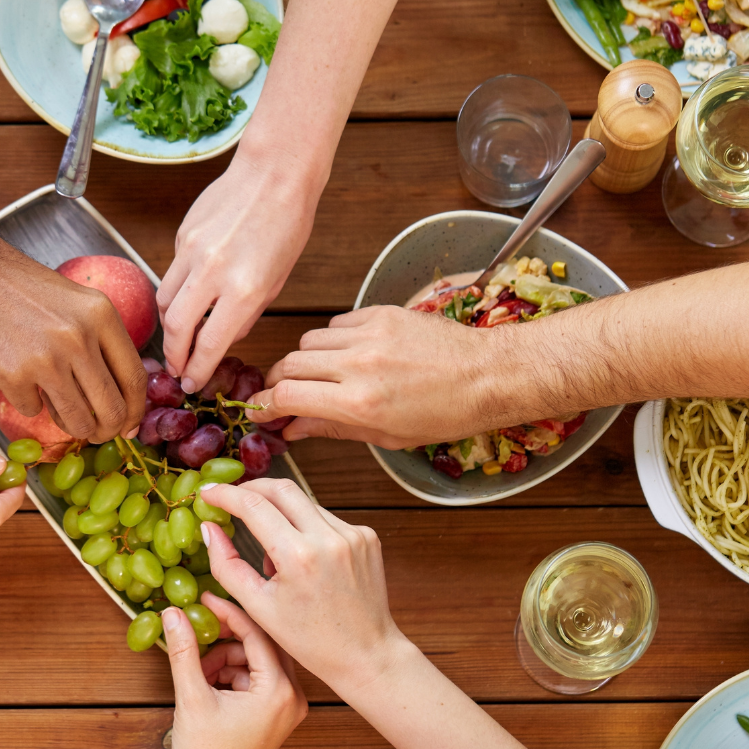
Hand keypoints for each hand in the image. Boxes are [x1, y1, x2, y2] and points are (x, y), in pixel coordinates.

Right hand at [0, 233, 145, 442]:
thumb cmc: (18, 287)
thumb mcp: (75, 302)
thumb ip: (99, 339)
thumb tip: (119, 392)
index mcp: (101, 316)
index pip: (135, 379)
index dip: (135, 411)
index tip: (128, 426)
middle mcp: (79, 337)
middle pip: (112, 408)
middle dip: (106, 430)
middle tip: (95, 432)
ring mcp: (46, 358)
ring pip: (77, 420)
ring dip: (70, 425)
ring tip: (57, 409)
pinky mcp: (12, 374)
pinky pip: (32, 410)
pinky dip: (27, 401)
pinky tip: (16, 376)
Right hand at [157, 155, 318, 393]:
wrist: (274, 172)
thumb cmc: (287, 224)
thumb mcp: (277, 280)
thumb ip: (247, 313)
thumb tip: (223, 336)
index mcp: (244, 289)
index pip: (209, 345)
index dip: (197, 370)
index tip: (192, 383)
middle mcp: (212, 272)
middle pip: (175, 328)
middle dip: (173, 355)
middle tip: (177, 368)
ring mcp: (192, 252)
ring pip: (163, 301)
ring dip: (169, 325)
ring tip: (179, 336)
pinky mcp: (181, 235)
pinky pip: (171, 273)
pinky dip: (176, 290)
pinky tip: (190, 292)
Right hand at [163, 593, 306, 748]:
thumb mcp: (192, 697)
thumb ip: (184, 651)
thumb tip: (174, 614)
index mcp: (279, 690)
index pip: (257, 634)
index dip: (228, 613)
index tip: (204, 599)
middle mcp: (293, 697)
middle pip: (261, 645)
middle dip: (227, 638)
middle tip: (199, 629)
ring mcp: (287, 707)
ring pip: (257, 661)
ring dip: (226, 658)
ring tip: (198, 672)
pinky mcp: (277, 715)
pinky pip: (256, 679)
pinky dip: (232, 675)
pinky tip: (208, 684)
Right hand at [197, 479, 401, 693]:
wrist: (366, 654)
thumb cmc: (311, 640)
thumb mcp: (258, 608)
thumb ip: (227, 565)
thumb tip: (209, 529)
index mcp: (299, 556)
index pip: (254, 505)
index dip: (226, 494)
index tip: (208, 493)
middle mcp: (329, 538)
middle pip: (281, 488)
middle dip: (252, 489)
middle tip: (232, 500)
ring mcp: (353, 534)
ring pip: (304, 502)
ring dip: (281, 514)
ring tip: (274, 552)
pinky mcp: (366, 536)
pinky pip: (325, 518)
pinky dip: (306, 528)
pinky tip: (304, 560)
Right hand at [245, 305, 494, 447]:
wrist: (489, 375)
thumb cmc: (446, 413)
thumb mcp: (386, 435)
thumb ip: (332, 428)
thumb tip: (292, 429)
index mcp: (359, 402)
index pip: (288, 396)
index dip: (265, 405)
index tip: (259, 410)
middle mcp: (359, 364)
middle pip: (290, 365)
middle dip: (279, 382)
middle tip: (284, 395)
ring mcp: (370, 334)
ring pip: (309, 341)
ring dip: (306, 360)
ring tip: (321, 375)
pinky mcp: (382, 313)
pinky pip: (336, 323)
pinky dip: (333, 339)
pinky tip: (348, 353)